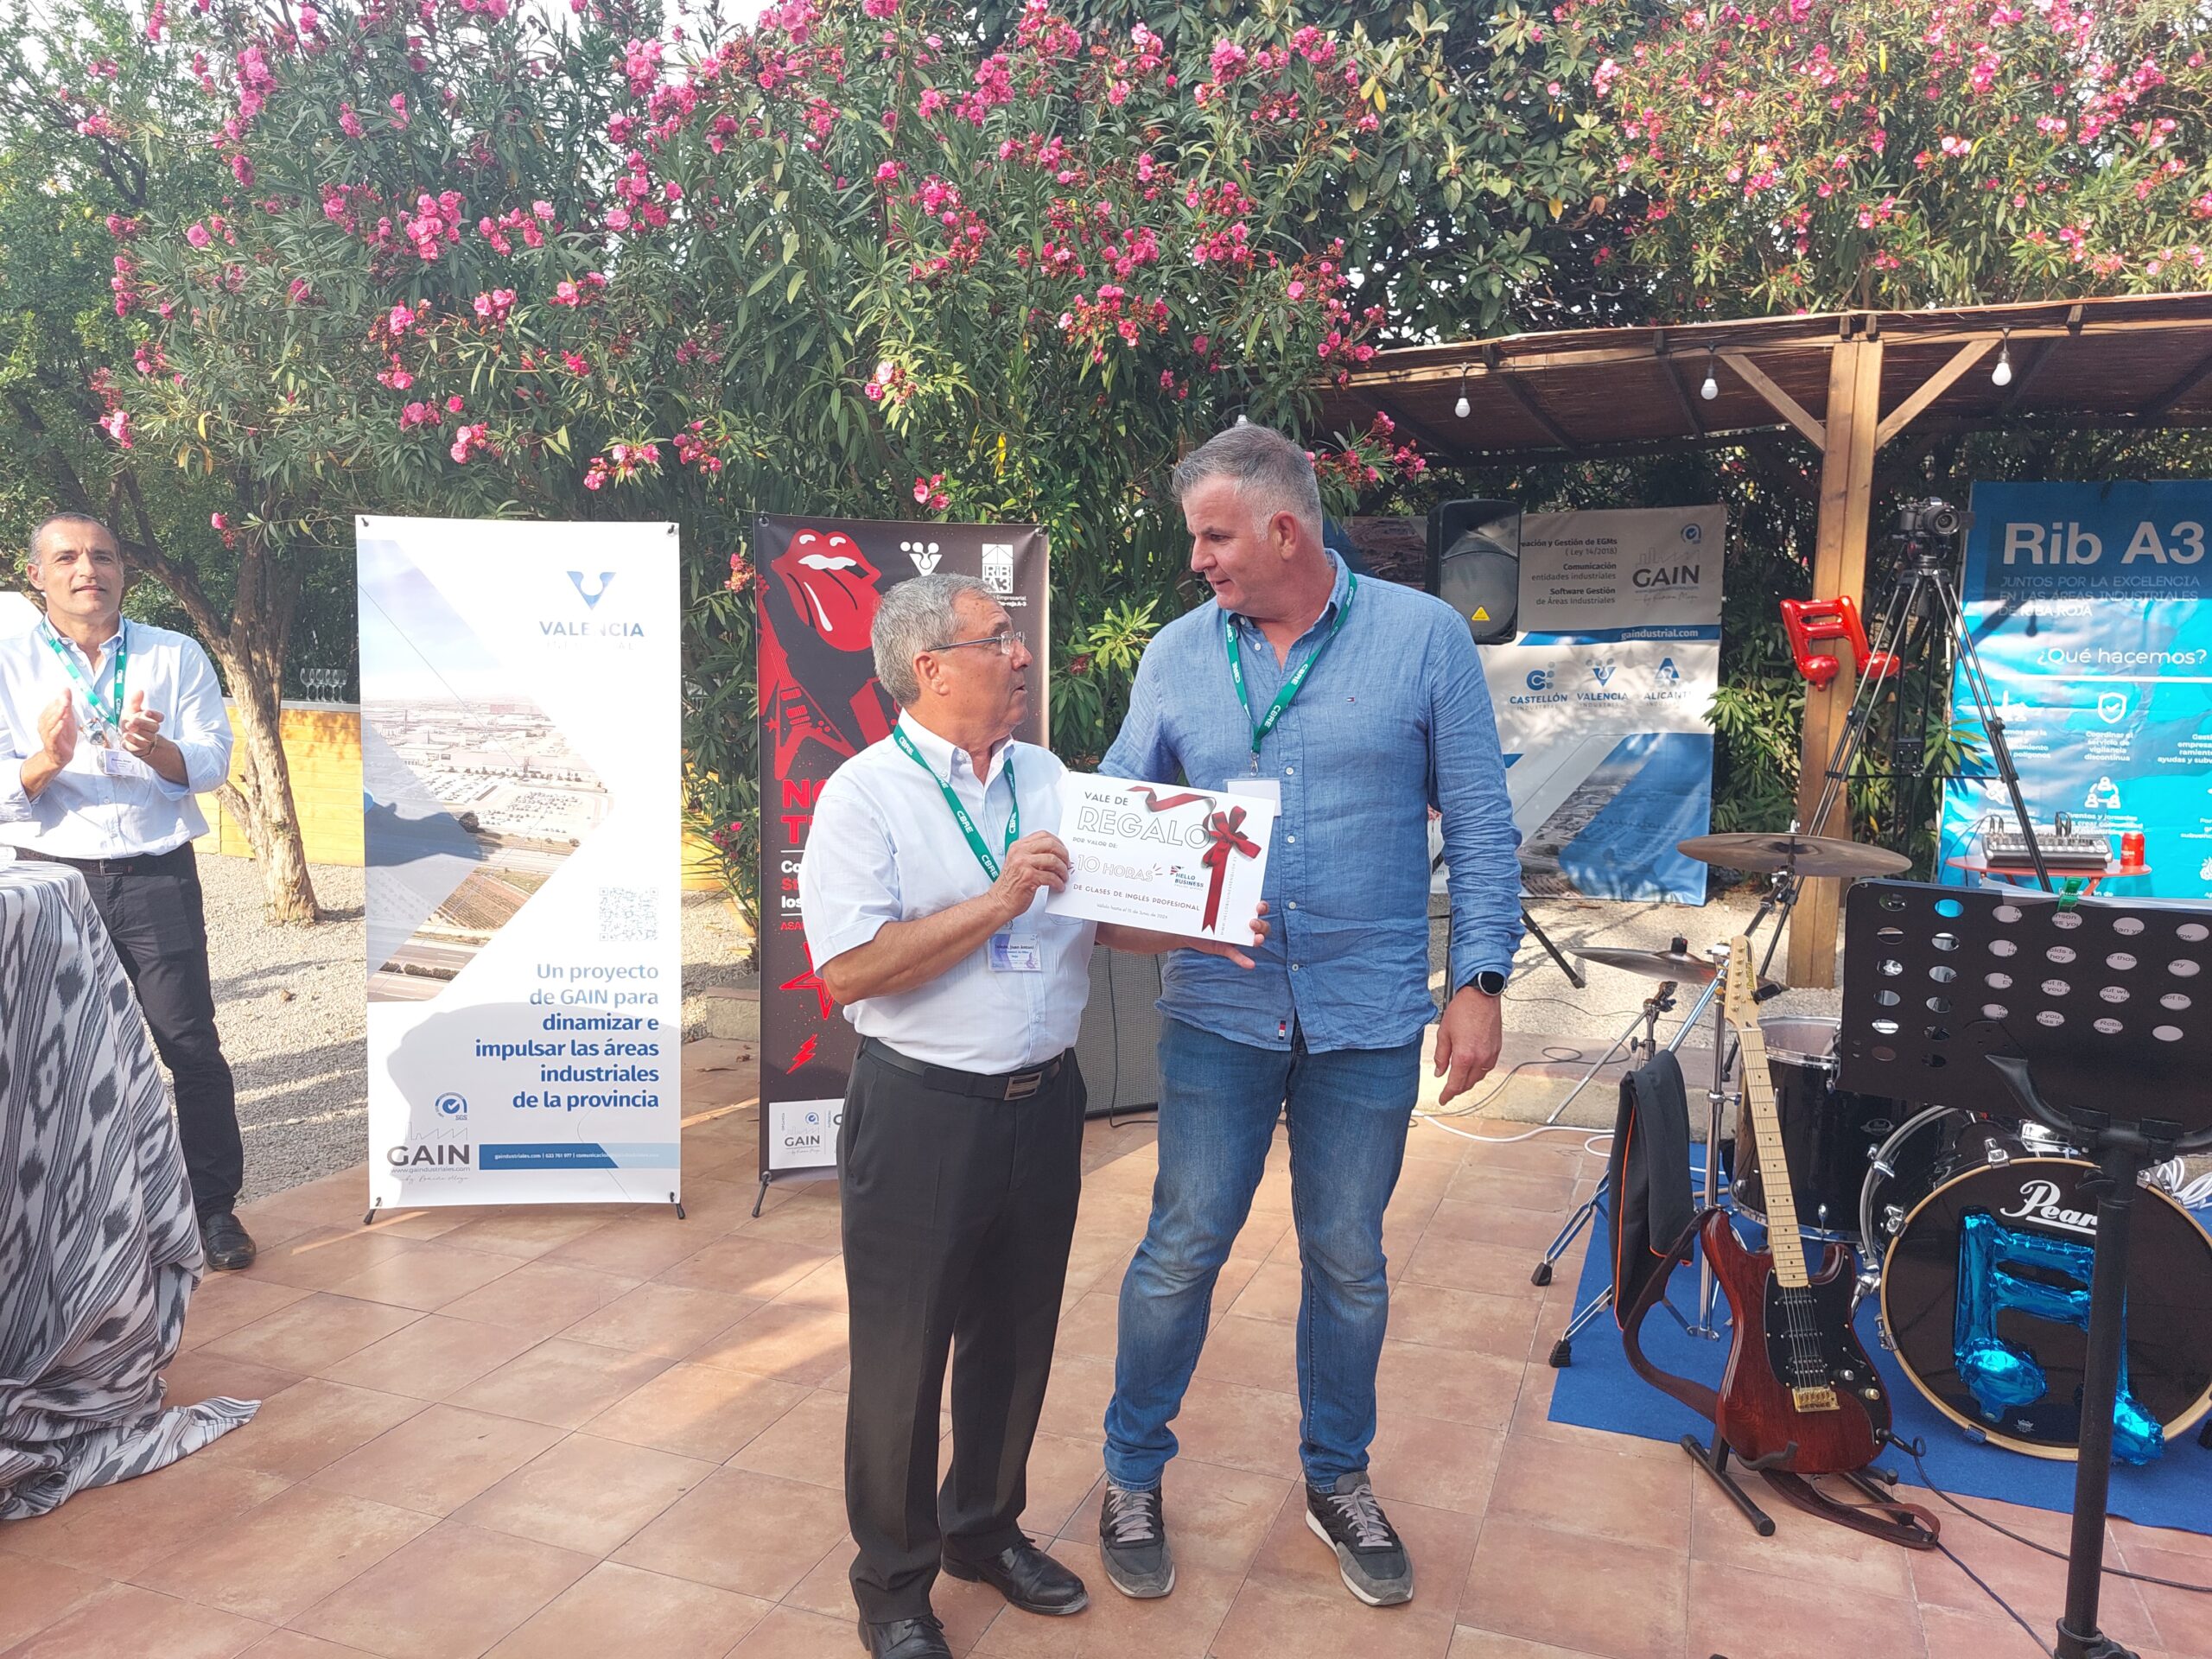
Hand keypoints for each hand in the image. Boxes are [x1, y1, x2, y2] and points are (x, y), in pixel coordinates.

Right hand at [37, 694, 76, 766]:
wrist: (61, 756)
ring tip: (64, 707)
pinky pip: (54, 735)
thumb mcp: (68, 718)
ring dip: (57, 714)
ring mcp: (47, 734)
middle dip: (58, 705)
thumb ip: (66, 704)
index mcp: (46, 718)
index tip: (65, 692)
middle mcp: (44, 726)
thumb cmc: (63, 736)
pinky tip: (62, 722)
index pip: (51, 707)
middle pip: (50, 714)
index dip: (58, 699)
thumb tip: (66, 689)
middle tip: (66, 698)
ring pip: (50, 723)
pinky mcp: (53, 743)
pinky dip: (57, 728)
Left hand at [119, 689, 164, 756]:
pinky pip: (139, 745)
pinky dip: (132, 740)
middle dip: (144, 724)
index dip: (155, 715)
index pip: (160, 718)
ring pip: (149, 737)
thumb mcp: (131, 710)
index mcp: (151, 719)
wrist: (127, 735)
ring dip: (139, 732)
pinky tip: (126, 735)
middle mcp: (151, 730)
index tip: (146, 712)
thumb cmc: (131, 721)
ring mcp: (146, 739)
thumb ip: (135, 701)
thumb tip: (140, 691)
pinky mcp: (140, 747)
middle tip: (133, 720)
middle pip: (155, 728)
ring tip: (128, 726)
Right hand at [990, 831, 1070, 923]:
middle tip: (1067, 864)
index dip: (1057, 842)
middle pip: (1050, 844)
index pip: (1042, 835)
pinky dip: (1059, 883)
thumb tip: (1055, 856)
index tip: (1063, 851)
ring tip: (1064, 877)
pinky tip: (1059, 886)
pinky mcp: (1029, 877)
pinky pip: (1051, 877)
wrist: (999, 902)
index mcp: (1018, 847)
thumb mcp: (1018, 864)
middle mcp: (1020, 853)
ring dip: (1063, 870)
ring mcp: (1023, 864)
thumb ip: (1033, 856)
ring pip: (1053, 860)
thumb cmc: (1009, 886)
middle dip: (1064, 854)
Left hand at [1187, 900, 1269, 969]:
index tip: (1258, 906)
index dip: (1263, 907)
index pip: (1258, 907)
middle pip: (1262, 925)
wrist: (1184, 928)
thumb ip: (1206, 894)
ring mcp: (1234, 937)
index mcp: (1238, 909)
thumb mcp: (1203, 901)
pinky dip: (1244, 960)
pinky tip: (1250, 964)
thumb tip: (1197, 876)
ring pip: (1254, 939)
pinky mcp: (1225, 948)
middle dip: (1261, 924)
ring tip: (1257, 939)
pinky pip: (1237, 955)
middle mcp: (1240, 923)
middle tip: (1252, 923)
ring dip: (1258, 939)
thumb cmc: (1196, 911)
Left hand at [1434, 984, 1502, 1106]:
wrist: (1482, 996)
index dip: (1447, 1095)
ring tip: (1458, 1079)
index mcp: (1464, 1056)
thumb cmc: (1463, 1010)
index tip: (1443, 1100)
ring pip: (1478, 1078)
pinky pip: (1487, 1068)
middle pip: (1468, 1084)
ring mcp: (1490, 1055)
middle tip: (1448, 1090)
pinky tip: (1471, 1068)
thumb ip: (1441, 1056)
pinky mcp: (1497, 1049)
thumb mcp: (1444, 1033)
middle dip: (1457, 1089)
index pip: (1455, 1084)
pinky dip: (1478, 1072)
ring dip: (1468, 1081)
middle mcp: (1480, 1059)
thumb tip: (1439, 1072)